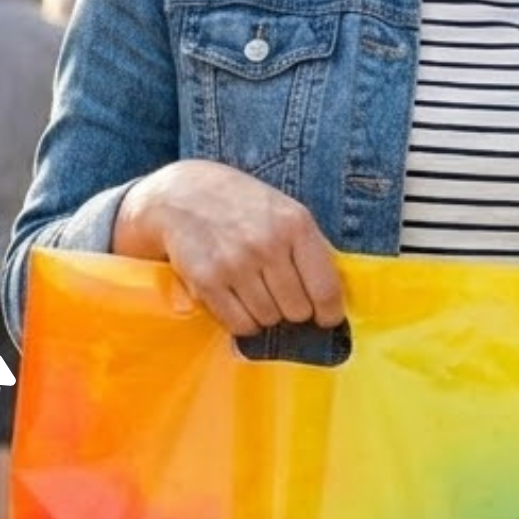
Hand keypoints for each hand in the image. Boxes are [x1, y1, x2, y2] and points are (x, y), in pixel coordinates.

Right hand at [116, 160, 343, 335]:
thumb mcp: (284, 210)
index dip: (329, 312)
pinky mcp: (207, 281)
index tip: (326, 318)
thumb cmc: (240, 204)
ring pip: (268, 319)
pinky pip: (238, 324)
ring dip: (265, 314)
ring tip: (255, 293)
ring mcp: (235, 264)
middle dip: (293, 310)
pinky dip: (242, 321)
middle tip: (281, 297)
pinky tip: (238, 302)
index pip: (325, 289)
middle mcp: (267, 244)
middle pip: (297, 310)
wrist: (181, 194)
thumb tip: (337, 293)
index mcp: (295, 224)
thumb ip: (312, 246)